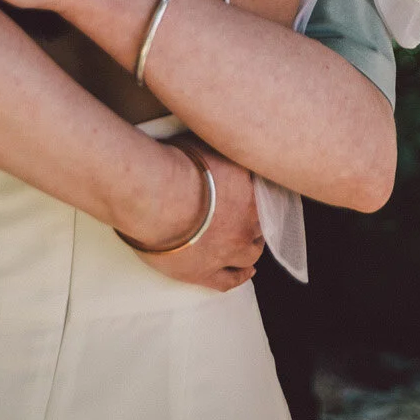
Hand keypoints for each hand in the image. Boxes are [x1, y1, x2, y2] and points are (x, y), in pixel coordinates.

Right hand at [128, 142, 264, 292]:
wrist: (154, 198)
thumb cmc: (174, 166)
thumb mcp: (205, 145)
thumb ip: (219, 150)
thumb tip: (221, 139)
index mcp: (248, 190)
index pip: (264, 194)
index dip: (258, 194)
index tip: (252, 192)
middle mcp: (244, 222)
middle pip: (260, 225)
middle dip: (255, 222)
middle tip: (248, 218)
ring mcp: (227, 250)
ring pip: (250, 254)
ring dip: (251, 248)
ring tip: (249, 245)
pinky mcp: (205, 272)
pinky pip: (229, 281)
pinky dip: (239, 278)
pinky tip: (245, 274)